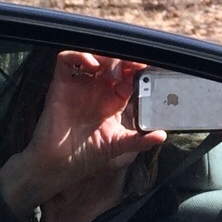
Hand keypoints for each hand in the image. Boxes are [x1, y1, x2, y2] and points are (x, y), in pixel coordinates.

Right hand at [0, 52, 163, 217]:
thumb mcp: (118, 145)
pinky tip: (92, 65)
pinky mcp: (60, 85)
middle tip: (134, 65)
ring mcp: (79, 85)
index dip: (138, 71)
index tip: (147, 70)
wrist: (58, 165)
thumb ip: (139, 140)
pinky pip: (66, 60)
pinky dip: (79, 56)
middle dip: (125, 61)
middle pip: (113, 63)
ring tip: (115, 68)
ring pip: (93, 56)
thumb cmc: (86, 155)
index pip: (128, 76)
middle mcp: (98, 89)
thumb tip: (162, 135)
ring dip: (106, 56)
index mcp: (114, 100)